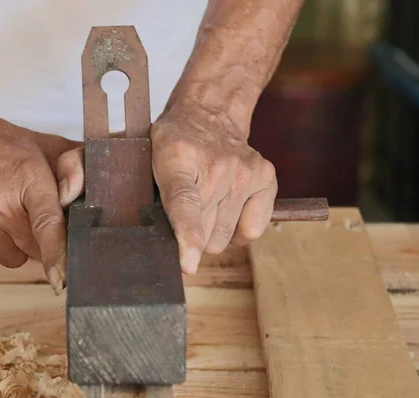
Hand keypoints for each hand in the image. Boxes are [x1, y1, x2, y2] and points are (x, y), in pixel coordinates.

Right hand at [0, 110, 82, 293]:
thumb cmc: (1, 145)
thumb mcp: (46, 147)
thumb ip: (75, 168)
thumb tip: (87, 191)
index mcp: (27, 178)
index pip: (47, 225)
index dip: (57, 255)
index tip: (61, 281)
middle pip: (33, 249)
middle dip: (36, 236)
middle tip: (25, 210)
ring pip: (9, 259)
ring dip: (11, 244)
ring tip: (1, 212)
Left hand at [151, 104, 276, 274]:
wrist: (209, 113)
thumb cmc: (176, 144)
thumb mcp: (152, 162)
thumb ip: (155, 200)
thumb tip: (163, 244)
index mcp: (178, 159)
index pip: (184, 203)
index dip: (188, 236)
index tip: (189, 263)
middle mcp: (217, 166)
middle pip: (205, 234)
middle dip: (194, 235)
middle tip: (189, 212)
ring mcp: (244, 173)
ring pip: (226, 238)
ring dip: (214, 232)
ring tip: (208, 206)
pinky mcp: (265, 178)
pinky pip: (252, 231)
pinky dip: (238, 230)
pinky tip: (228, 210)